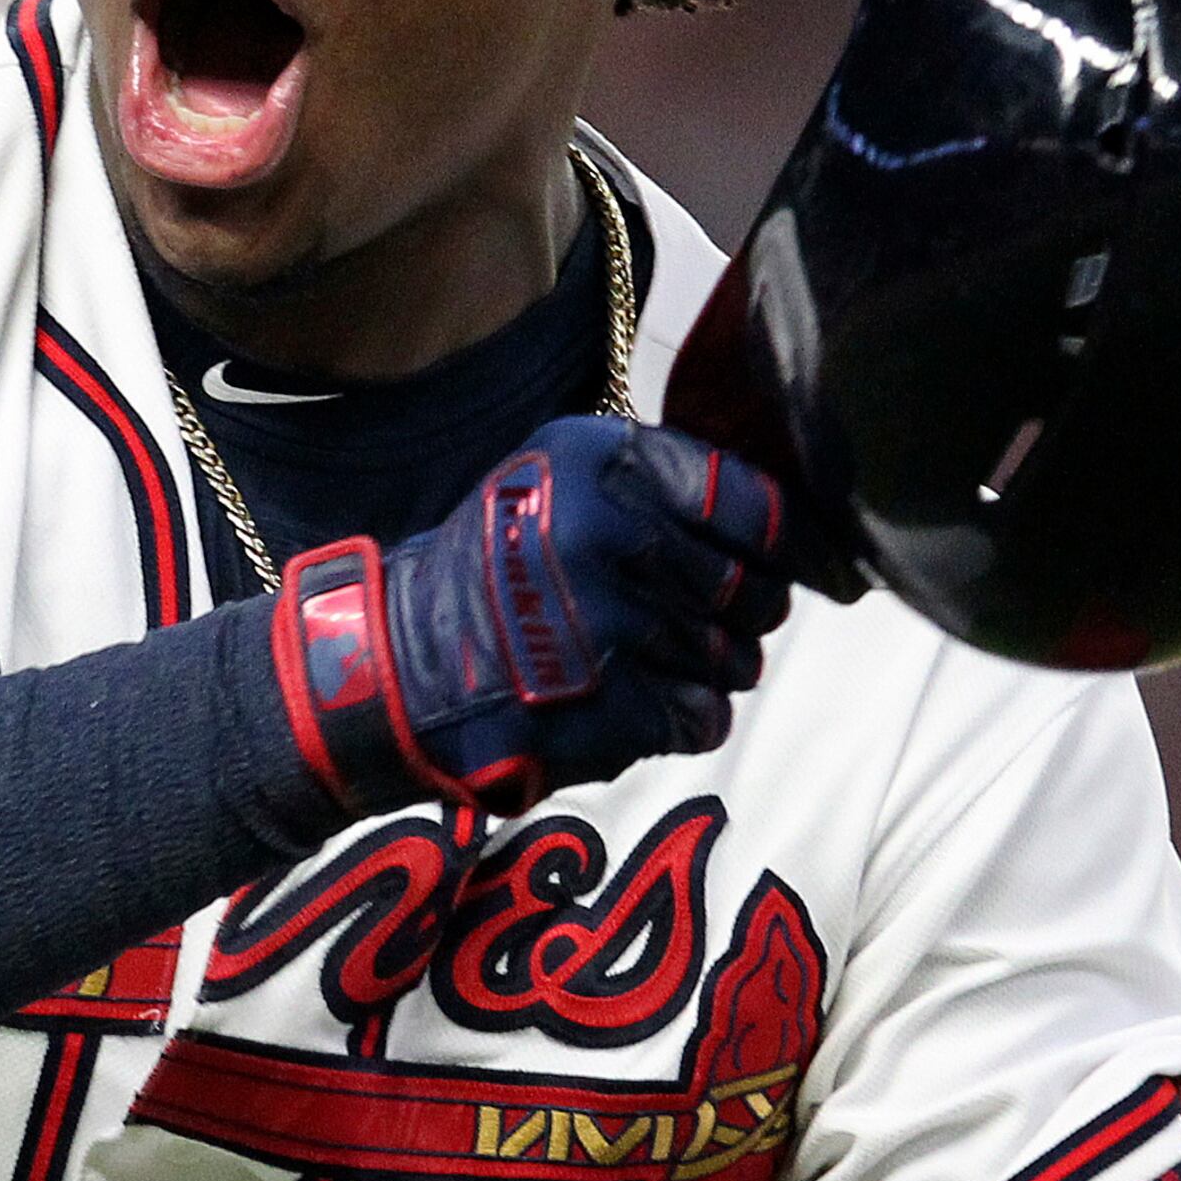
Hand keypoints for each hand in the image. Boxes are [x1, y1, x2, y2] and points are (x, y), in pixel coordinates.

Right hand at [264, 416, 795, 816]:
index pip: (751, 504)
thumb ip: (659, 479)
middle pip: (753, 589)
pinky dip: (682, 718)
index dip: (776, 543)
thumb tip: (778, 519)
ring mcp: (613, 624)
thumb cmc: (496, 569)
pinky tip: (631, 702)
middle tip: (696, 619)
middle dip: (741, 614)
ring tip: (646, 661)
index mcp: (602, 462)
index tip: (769, 562)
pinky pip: (705, 717)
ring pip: (735, 660)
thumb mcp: (559, 476)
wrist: (402, 667)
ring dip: (708, 670)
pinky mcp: (614, 706)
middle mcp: (610, 532)